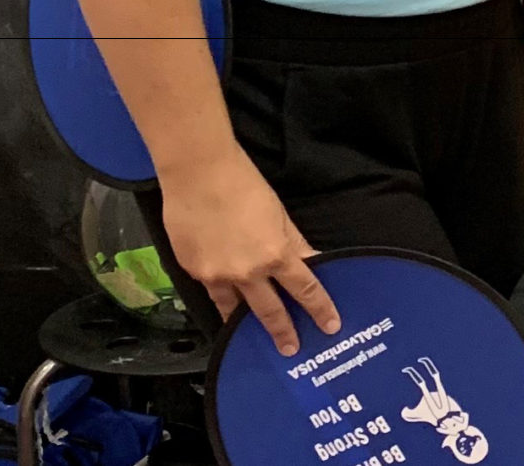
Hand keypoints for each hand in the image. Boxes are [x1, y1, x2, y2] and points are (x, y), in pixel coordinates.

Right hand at [159, 145, 339, 354]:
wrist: (198, 173)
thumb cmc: (243, 185)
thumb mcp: (279, 215)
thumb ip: (295, 243)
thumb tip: (313, 261)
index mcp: (275, 255)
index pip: (305, 289)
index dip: (320, 309)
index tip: (330, 325)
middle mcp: (247, 272)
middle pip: (270, 311)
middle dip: (283, 332)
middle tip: (291, 349)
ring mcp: (217, 275)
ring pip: (234, 311)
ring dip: (246, 325)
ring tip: (252, 338)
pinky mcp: (193, 271)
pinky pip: (212, 295)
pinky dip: (222, 302)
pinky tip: (226, 308)